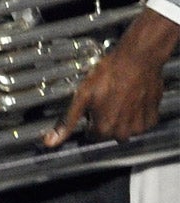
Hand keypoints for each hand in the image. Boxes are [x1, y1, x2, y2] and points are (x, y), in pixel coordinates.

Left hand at [43, 9, 179, 147]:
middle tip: (104, 102)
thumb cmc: (109, 75)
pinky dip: (136, 115)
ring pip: (125, 130)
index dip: (89, 121)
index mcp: (104, 129)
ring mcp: (140, 127)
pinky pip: (141, 123)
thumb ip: (67, 122)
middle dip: (104, 121)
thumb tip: (51, 141)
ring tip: (118, 99)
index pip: (91, 136)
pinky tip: (131, 101)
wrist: (137, 61)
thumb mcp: (81, 96)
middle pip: (108, 134)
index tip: (90, 110)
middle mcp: (123, 132)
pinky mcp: (152, 118)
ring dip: (120, 119)